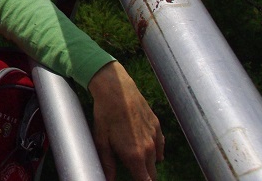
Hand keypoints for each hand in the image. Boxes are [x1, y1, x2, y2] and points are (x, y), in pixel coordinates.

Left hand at [88, 61, 164, 179]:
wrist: (117, 90)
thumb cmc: (106, 115)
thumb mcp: (101, 141)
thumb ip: (107, 163)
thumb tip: (108, 178)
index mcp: (135, 156)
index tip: (134, 179)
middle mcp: (149, 149)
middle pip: (152, 174)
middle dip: (144, 175)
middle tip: (132, 169)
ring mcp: (155, 137)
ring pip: (156, 159)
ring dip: (148, 162)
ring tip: (135, 156)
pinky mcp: (157, 126)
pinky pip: (160, 145)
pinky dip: (155, 149)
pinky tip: (145, 145)